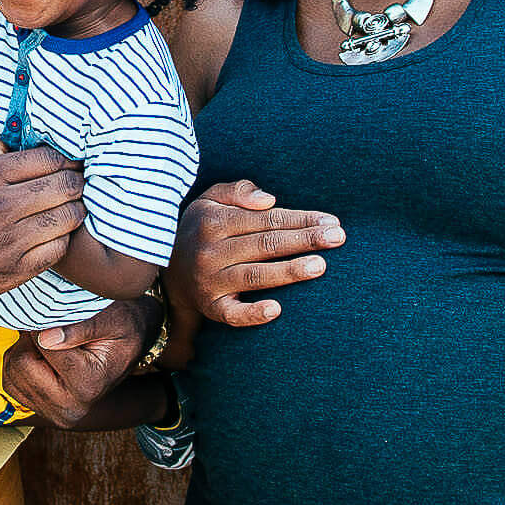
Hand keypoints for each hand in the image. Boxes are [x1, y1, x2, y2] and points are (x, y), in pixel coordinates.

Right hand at [0, 147, 83, 318]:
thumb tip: (27, 158)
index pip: (50, 159)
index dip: (67, 160)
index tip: (71, 164)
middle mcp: (2, 206)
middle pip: (66, 187)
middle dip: (76, 184)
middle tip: (77, 186)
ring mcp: (8, 242)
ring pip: (67, 221)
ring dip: (72, 213)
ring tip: (69, 211)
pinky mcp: (8, 274)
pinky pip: (54, 253)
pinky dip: (58, 243)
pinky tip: (51, 238)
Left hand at [0, 299, 149, 427]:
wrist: (130, 345)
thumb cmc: (122, 326)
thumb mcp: (112, 317)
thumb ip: (81, 326)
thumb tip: (45, 338)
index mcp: (88, 386)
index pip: (42, 345)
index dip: (45, 322)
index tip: (60, 315)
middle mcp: (70, 410)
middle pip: (21, 363)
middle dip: (31, 339)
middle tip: (53, 329)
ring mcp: (54, 414)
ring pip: (12, 371)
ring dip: (25, 350)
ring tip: (52, 343)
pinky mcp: (41, 411)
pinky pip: (10, 381)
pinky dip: (20, 363)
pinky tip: (43, 356)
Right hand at [166, 181, 342, 333]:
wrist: (167, 269)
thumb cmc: (200, 229)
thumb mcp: (210, 200)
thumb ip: (238, 190)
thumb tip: (269, 199)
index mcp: (215, 221)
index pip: (267, 219)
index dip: (300, 219)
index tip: (331, 221)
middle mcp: (211, 251)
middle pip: (265, 244)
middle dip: (304, 240)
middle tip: (337, 238)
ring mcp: (210, 281)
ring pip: (255, 276)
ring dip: (288, 271)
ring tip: (320, 266)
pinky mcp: (211, 307)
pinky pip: (233, 314)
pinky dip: (253, 313)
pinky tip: (277, 309)